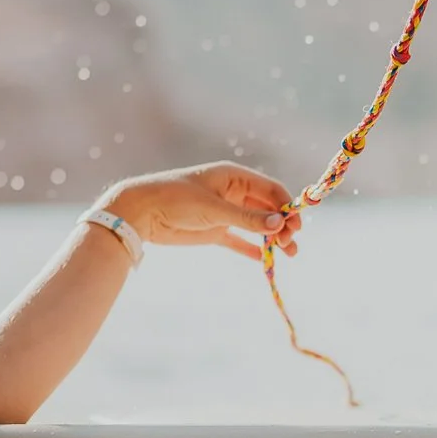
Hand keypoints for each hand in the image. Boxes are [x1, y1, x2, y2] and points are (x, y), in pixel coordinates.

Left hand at [96, 162, 304, 259]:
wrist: (140, 212)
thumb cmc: (176, 199)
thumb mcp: (215, 208)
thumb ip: (248, 218)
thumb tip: (280, 225)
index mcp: (234, 177)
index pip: (271, 189)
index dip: (287, 206)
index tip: (296, 226)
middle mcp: (233, 193)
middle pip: (268, 208)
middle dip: (282, 226)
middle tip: (290, 245)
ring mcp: (225, 212)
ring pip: (258, 225)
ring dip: (273, 239)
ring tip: (287, 254)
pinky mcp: (215, 230)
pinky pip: (241, 240)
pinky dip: (253, 249)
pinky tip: (265, 260)